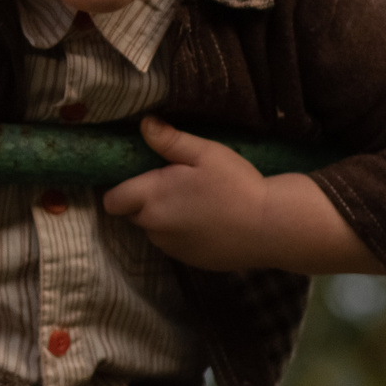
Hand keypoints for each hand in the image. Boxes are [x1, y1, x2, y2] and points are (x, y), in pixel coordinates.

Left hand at [103, 118, 384, 273]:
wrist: (273, 227)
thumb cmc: (237, 184)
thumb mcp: (204, 153)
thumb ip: (168, 140)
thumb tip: (143, 124)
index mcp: (152, 199)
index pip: (112, 200)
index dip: (119, 188)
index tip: (136, 176)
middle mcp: (155, 228)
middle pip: (132, 214)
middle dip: (144, 201)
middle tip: (173, 184)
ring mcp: (173, 249)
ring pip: (154, 230)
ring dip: (163, 218)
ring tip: (194, 202)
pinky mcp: (192, 261)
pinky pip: (175, 244)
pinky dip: (182, 234)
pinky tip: (207, 221)